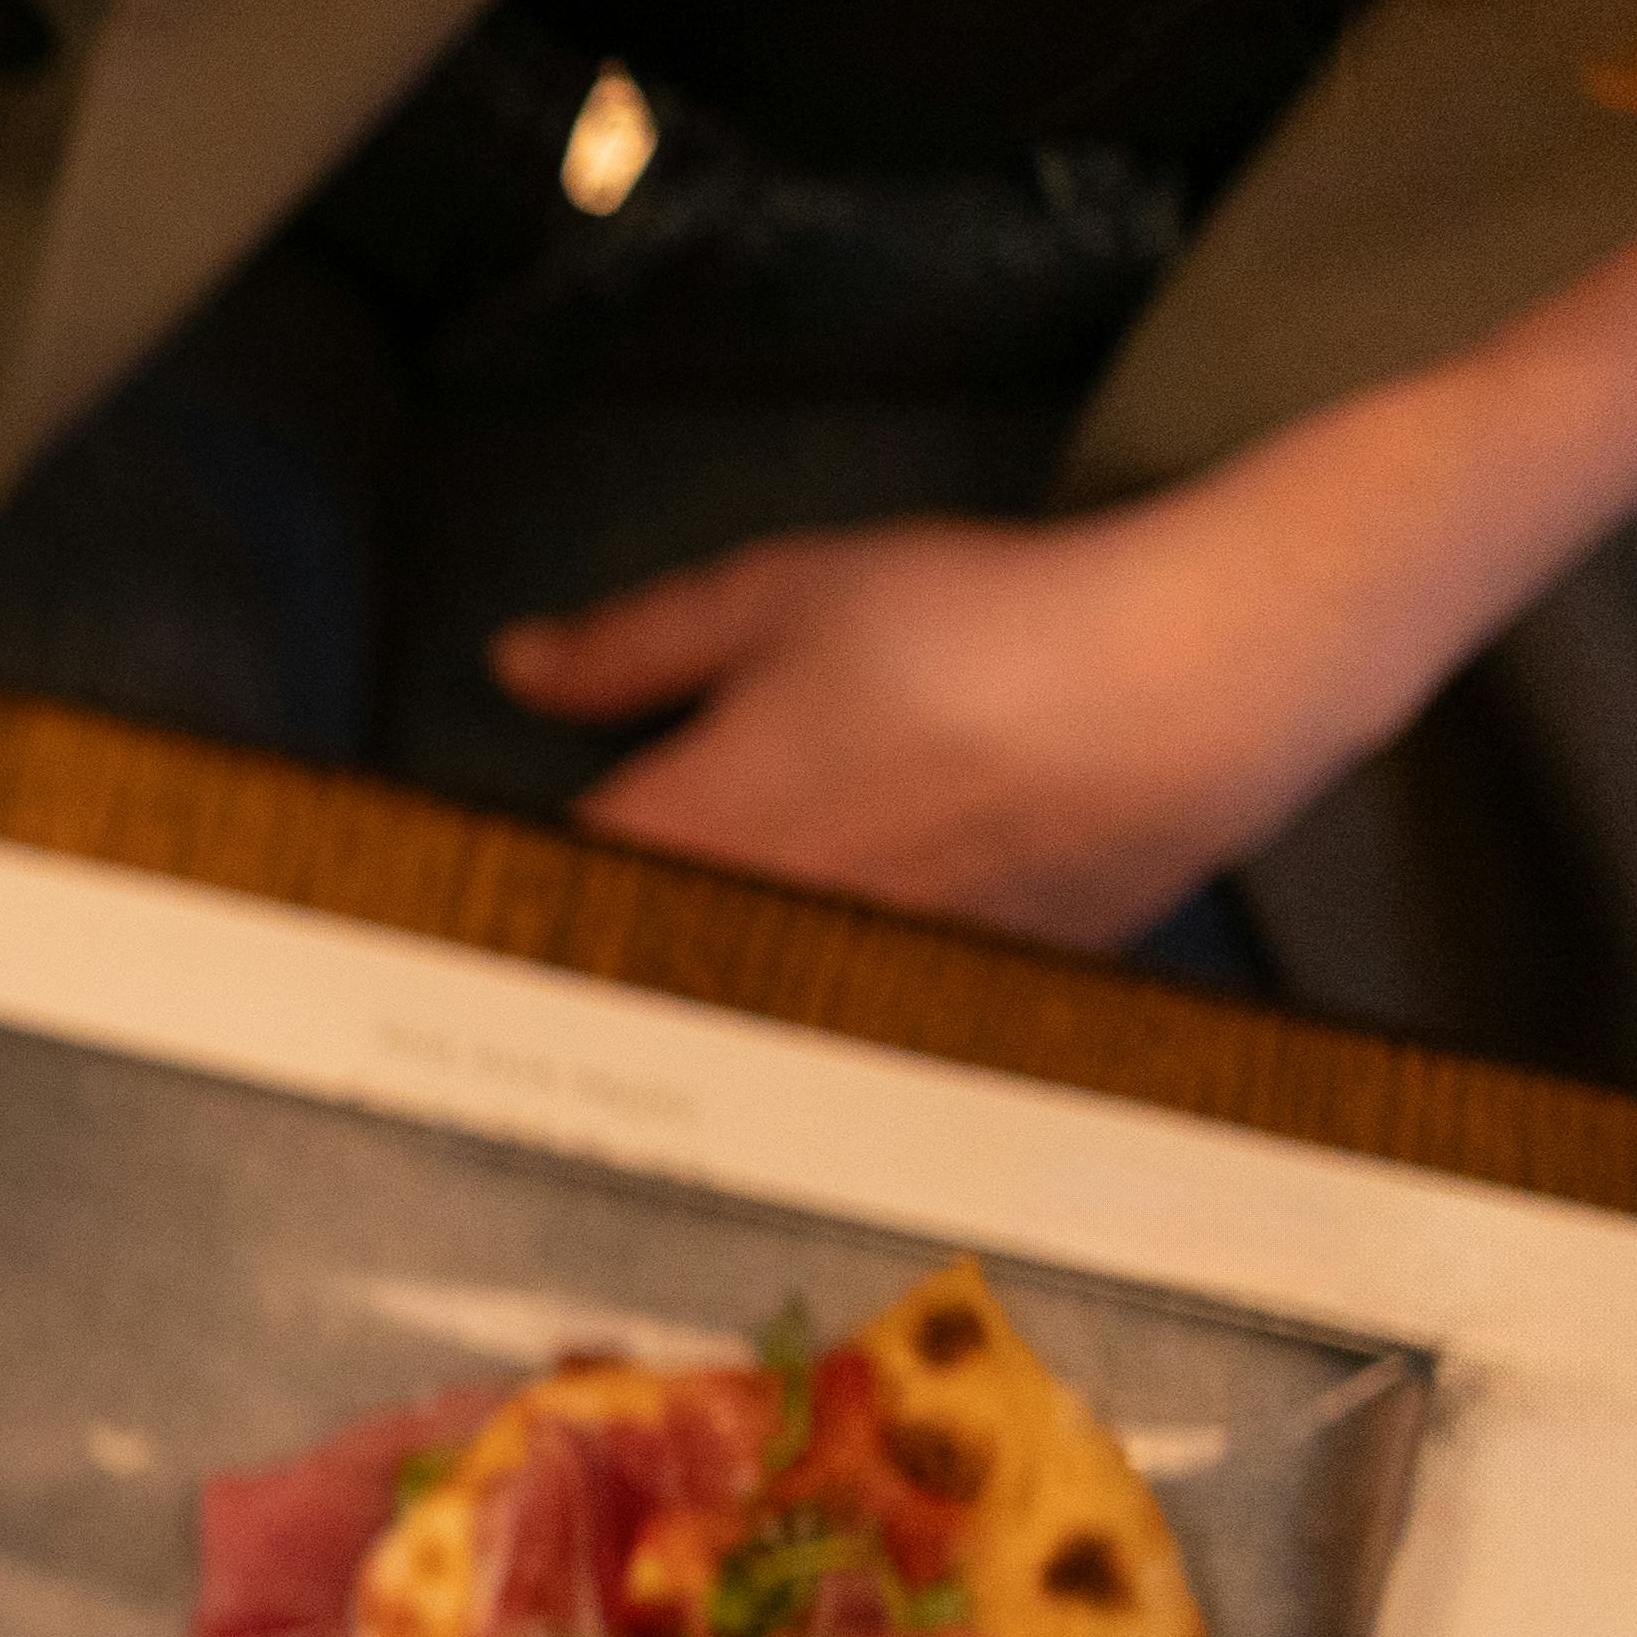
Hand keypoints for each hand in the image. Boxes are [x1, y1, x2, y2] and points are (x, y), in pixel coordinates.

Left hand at [502, 487, 1443, 948]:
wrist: (1191, 687)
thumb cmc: (987, 632)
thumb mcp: (782, 596)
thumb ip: (633, 646)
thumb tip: (519, 664)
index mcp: (691, 838)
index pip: (533, 909)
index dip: (482, 913)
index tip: (445, 918)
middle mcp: (762, 937)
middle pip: (623, 992)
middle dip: (584, 981)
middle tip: (536, 975)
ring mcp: (861, 988)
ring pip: (733, 1029)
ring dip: (696, 1017)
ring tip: (669, 1001)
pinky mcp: (955, 1013)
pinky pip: (850, 1039)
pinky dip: (821, 1026)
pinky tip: (818, 1003)